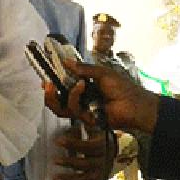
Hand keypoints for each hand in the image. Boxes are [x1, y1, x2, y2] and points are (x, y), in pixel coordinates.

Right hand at [45, 59, 159, 132]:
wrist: (134, 103)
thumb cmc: (122, 87)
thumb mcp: (101, 73)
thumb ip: (83, 69)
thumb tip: (66, 61)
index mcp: (84, 89)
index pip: (63, 88)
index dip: (53, 84)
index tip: (45, 76)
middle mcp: (81, 101)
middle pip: (57, 102)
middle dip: (49, 95)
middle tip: (48, 84)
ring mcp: (83, 111)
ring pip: (61, 108)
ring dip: (62, 95)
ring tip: (67, 83)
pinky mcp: (86, 119)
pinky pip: (73, 109)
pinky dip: (75, 95)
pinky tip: (82, 85)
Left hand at [52, 126, 115, 179]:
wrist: (115, 150)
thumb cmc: (98, 136)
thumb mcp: (94, 126)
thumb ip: (85, 122)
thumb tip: (74, 112)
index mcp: (103, 144)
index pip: (89, 146)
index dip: (73, 143)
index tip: (58, 141)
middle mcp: (105, 160)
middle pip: (87, 164)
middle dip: (70, 163)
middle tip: (55, 161)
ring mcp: (103, 172)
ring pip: (88, 179)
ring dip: (70, 179)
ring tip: (55, 178)